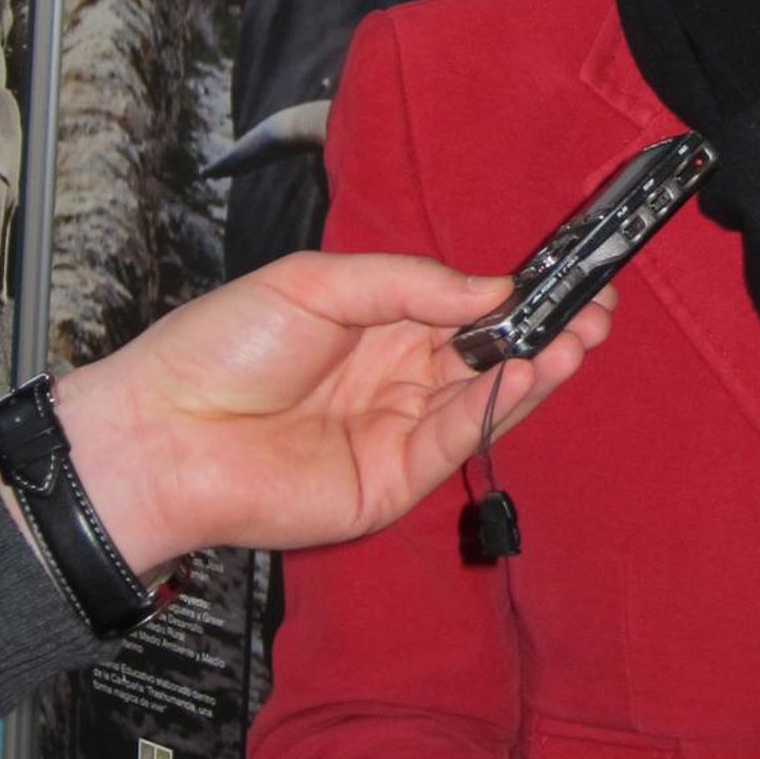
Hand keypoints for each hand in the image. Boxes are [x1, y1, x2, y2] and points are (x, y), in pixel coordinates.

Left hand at [46, 253, 610, 572]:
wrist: (160, 432)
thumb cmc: (218, 349)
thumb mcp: (319, 283)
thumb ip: (411, 284)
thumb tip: (494, 286)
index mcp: (379, 327)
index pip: (468, 310)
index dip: (520, 295)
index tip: (570, 277)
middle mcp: (397, 379)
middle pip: (490, 355)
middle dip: (547, 332)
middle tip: (599, 311)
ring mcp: (398, 432)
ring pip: (486, 399)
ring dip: (538, 369)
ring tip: (580, 338)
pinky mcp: (393, 482)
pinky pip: (457, 439)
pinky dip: (498, 408)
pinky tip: (530, 371)